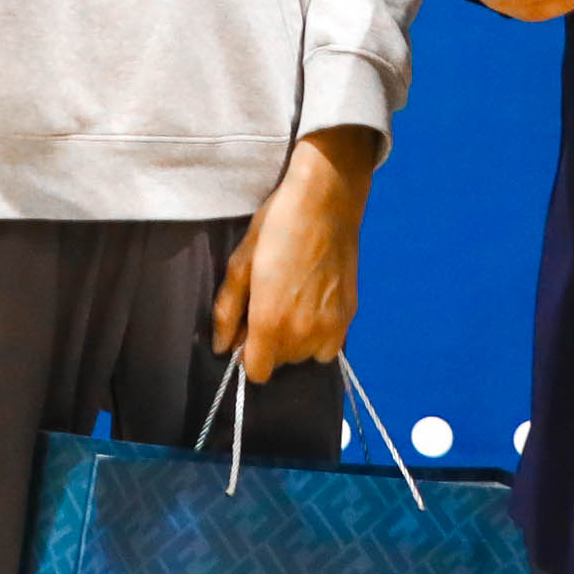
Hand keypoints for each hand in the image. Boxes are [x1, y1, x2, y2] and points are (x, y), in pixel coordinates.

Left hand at [215, 128, 378, 381]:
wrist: (327, 200)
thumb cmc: (276, 226)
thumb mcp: (240, 264)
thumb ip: (227, 312)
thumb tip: (222, 346)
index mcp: (271, 322)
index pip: (257, 372)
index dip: (247, 355)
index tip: (247, 332)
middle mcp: (304, 333)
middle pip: (281, 363)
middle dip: (271, 343)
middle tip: (270, 304)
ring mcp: (332, 326)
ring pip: (307, 355)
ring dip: (297, 340)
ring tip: (294, 303)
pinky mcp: (350, 314)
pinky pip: (331, 345)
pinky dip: (320, 335)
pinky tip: (314, 305)